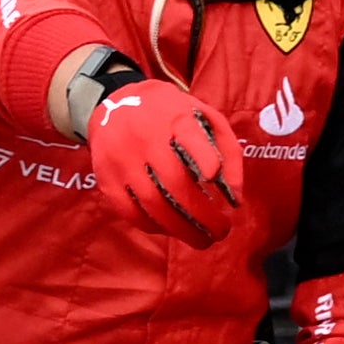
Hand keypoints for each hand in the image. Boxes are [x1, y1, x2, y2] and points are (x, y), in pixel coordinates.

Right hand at [82, 76, 250, 247]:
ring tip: (202, 240)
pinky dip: (153, 227)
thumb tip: (235, 199)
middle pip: (175, 184)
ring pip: (153, 204)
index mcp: (175, 118)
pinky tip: (171, 230)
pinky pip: (130, 212)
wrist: (115, 103)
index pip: (189, 138)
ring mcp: (123, 161)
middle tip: (221, 232)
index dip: (202, 157)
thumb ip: (227, 152)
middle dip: (203, 216)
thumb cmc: (173, 117)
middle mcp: (146, 139)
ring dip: (181, 230)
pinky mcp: (107, 179)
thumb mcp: (205, 118)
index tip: (213, 176)